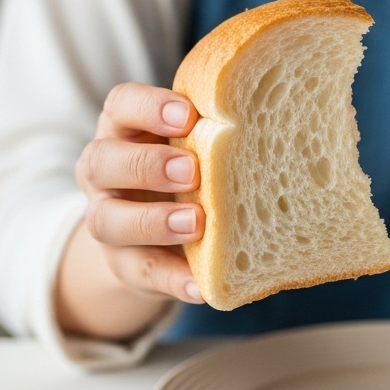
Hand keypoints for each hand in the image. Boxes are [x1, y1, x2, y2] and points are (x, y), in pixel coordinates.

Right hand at [55, 82, 204, 339]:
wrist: (158, 232)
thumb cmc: (188, 167)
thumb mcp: (196, 142)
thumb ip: (220, 130)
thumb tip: (286, 115)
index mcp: (125, 128)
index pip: (121, 104)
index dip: (148, 106)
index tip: (188, 115)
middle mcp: (106, 171)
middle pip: (103, 161)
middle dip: (148, 164)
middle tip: (192, 170)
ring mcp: (108, 219)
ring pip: (108, 220)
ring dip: (153, 222)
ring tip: (195, 224)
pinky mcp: (124, 263)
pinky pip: (141, 272)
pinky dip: (173, 279)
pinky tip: (201, 285)